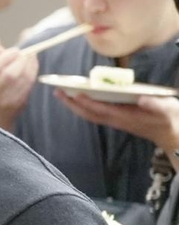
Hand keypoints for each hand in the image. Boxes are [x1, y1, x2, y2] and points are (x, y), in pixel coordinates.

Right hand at [0, 48, 38, 131]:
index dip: (6, 57)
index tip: (14, 50)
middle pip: (9, 75)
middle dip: (20, 61)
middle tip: (24, 53)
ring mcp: (6, 101)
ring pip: (22, 80)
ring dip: (29, 65)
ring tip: (31, 56)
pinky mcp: (18, 104)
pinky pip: (29, 85)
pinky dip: (33, 72)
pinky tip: (33, 64)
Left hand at [53, 89, 178, 148]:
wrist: (171, 133)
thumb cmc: (169, 119)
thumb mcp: (167, 110)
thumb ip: (155, 105)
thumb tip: (141, 99)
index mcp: (126, 117)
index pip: (101, 110)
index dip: (87, 103)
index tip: (75, 93)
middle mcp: (116, 120)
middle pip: (89, 113)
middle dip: (72, 104)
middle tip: (57, 91)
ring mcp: (115, 120)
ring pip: (90, 114)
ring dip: (74, 105)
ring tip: (61, 93)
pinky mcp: (116, 118)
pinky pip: (95, 112)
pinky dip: (84, 105)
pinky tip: (77, 97)